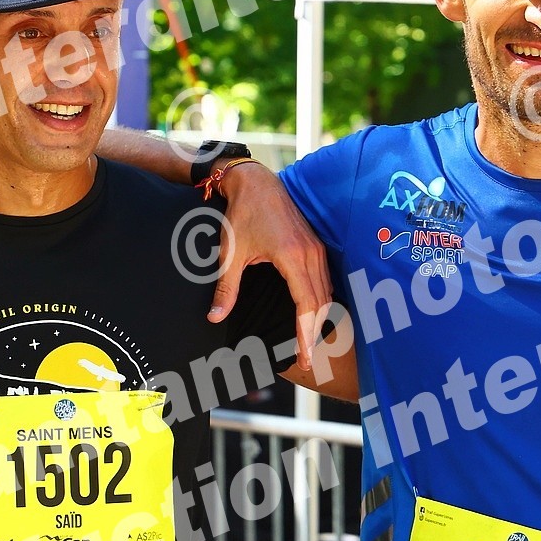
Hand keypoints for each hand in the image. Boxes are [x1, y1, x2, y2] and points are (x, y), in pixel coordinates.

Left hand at [213, 162, 332, 370]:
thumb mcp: (230, 254)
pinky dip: (320, 300)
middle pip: (321, 303)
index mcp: (293, 257)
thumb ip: (226, 289)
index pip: (307, 305)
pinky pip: (325, 279)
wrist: (254, 182)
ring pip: (326, 292)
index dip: (306, 333)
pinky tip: (312, 314)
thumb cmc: (241, 215)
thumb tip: (215, 317)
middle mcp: (311, 254)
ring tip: (309, 341)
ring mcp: (317, 249)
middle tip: (308, 358)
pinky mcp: (316, 245)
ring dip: (319, 318)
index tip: (305, 356)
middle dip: (314, 332)